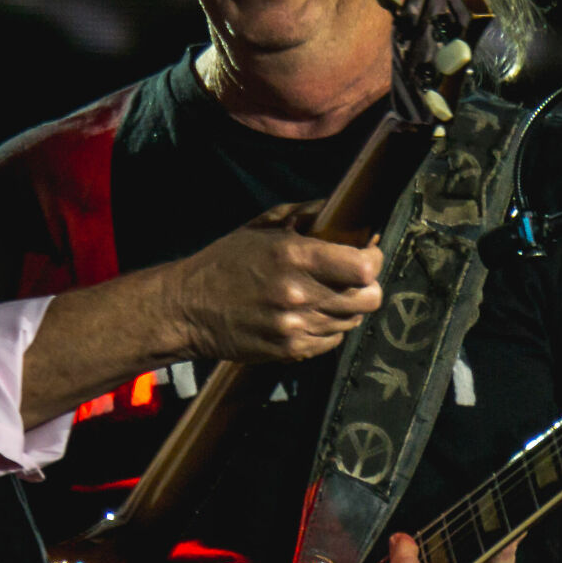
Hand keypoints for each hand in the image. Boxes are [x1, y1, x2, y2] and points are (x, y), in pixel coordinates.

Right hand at [169, 201, 383, 361]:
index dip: (372, 258)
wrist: (188, 308)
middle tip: (353, 276)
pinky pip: (332, 340)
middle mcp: (300, 295)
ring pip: (353, 320)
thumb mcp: (262, 225)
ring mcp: (296, 327)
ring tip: (325, 293)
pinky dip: (329, 326)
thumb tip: (344, 211)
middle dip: (368, 285)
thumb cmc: (226, 261)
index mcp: (295, 257)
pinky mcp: (291, 350)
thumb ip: (306, 214)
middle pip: (369, 298)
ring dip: (347, 305)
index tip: (366, 252)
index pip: (364, 267)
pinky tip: (310, 313)